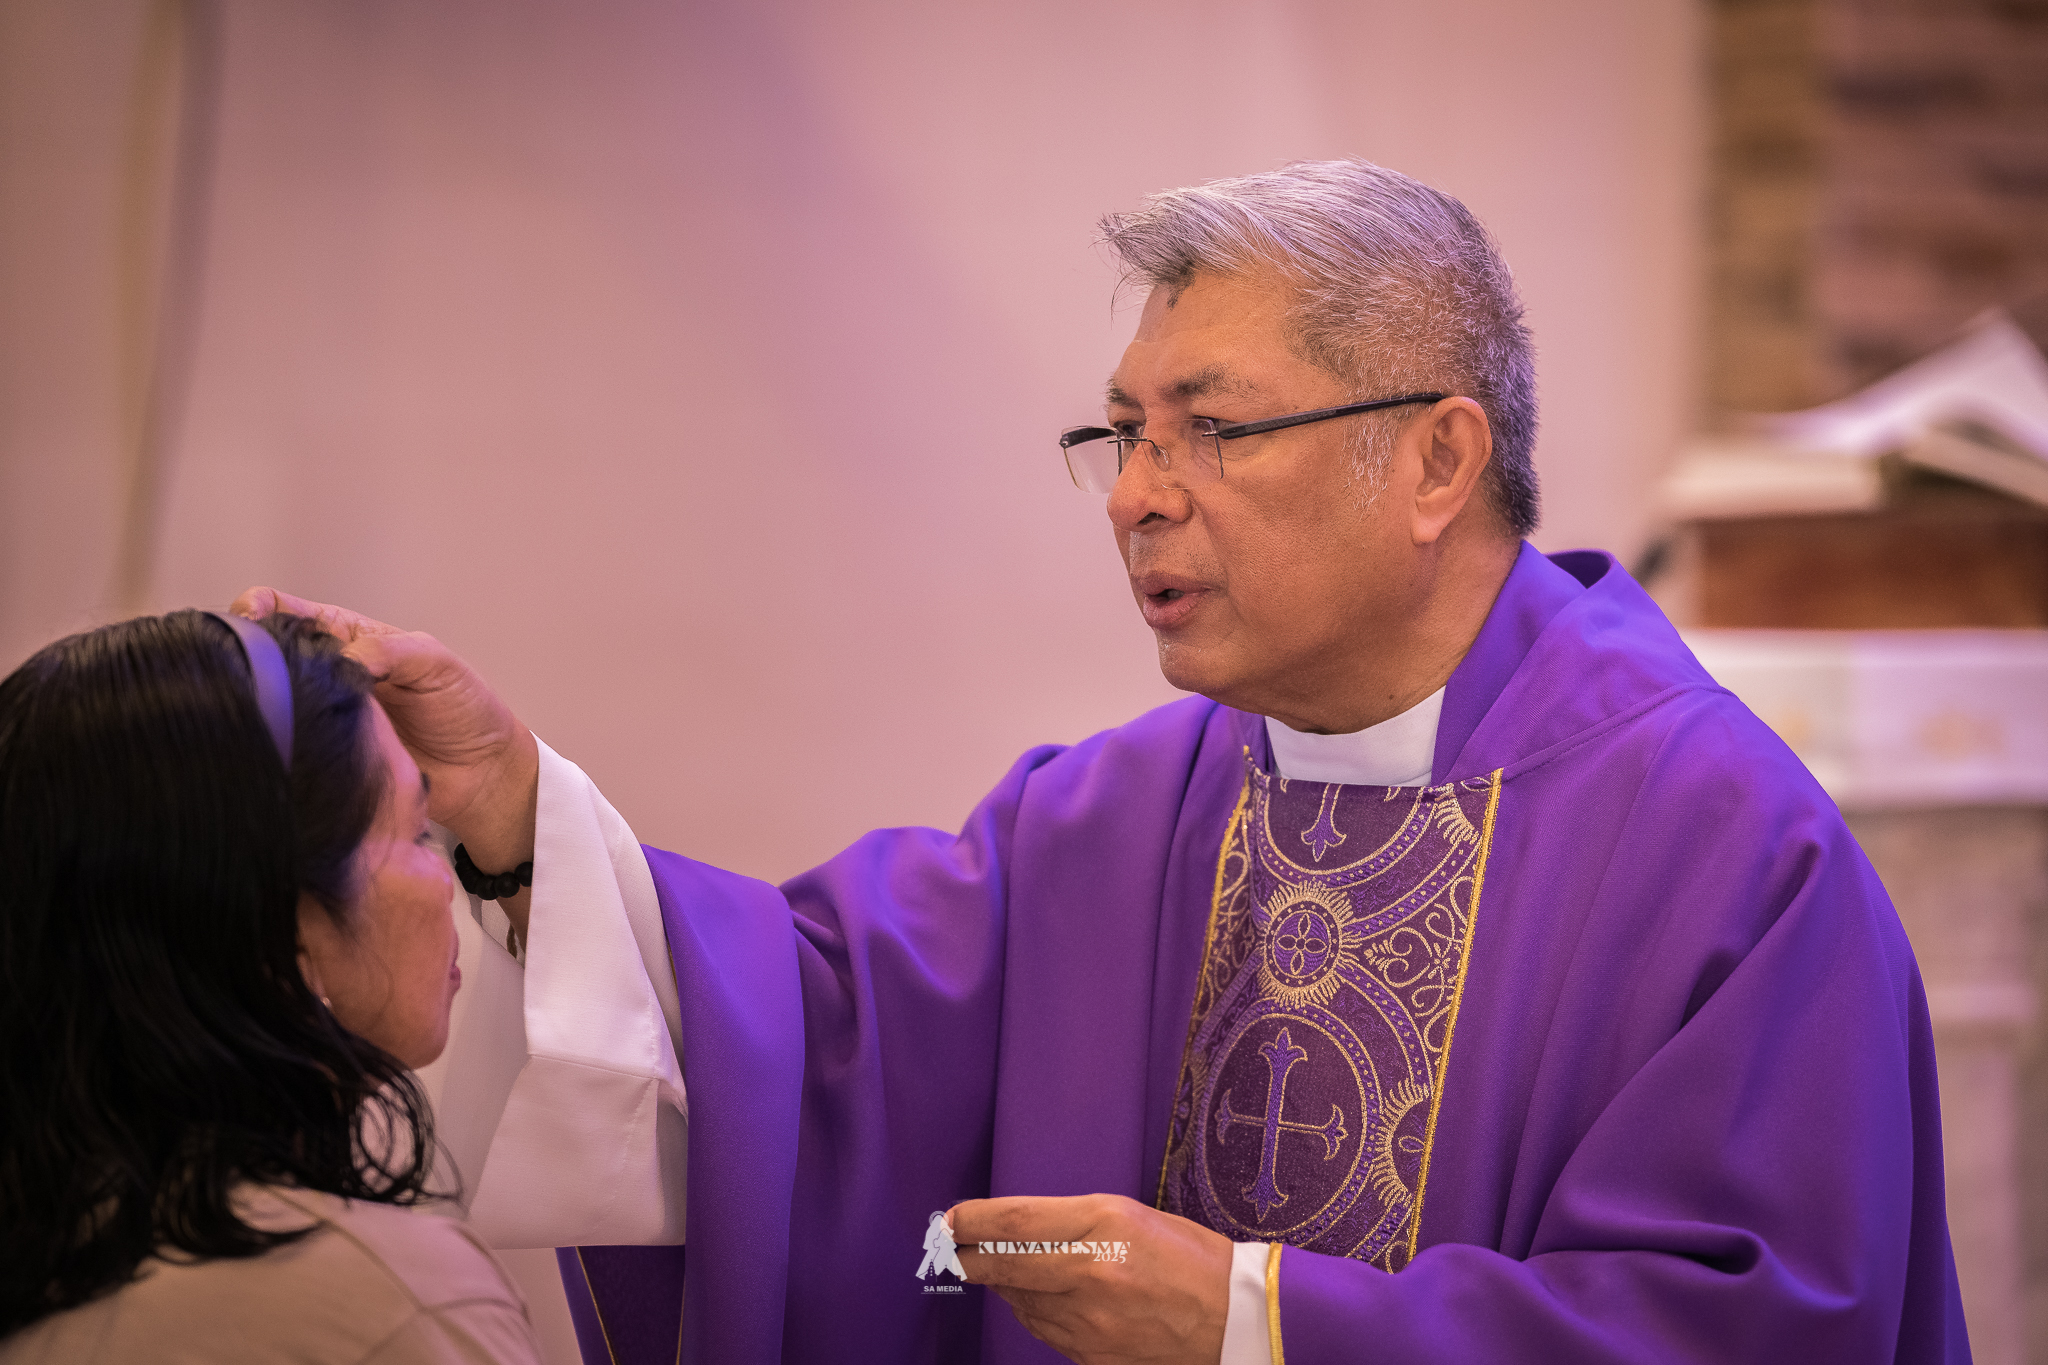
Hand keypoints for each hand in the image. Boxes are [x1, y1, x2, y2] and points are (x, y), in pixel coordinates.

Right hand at [230, 588, 538, 879]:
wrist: (483, 775)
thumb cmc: (464, 710)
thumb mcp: (435, 663)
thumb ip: (389, 651)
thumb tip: (342, 661)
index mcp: (349, 639)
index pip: (287, 612)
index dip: (260, 608)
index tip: (248, 616)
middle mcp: (326, 677)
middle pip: (266, 659)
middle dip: (247, 657)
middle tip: (245, 669)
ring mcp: (320, 720)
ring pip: (270, 705)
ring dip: (260, 704)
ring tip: (255, 706)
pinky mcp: (322, 760)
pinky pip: (288, 748)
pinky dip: (278, 745)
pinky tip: (275, 745)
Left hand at [951, 1194, 1231, 1364]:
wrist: (1234, 1318)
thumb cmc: (1187, 1257)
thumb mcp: (1129, 1216)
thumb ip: (1069, 1222)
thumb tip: (1014, 1231)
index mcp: (1104, 1225)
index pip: (1016, 1221)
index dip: (973, 1221)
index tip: (951, 1219)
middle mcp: (1091, 1273)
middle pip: (1004, 1265)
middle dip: (968, 1257)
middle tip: (948, 1249)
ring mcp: (1090, 1321)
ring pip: (1019, 1301)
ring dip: (1000, 1284)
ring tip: (994, 1269)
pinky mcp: (1092, 1355)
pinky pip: (1042, 1330)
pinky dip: (1029, 1311)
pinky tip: (1031, 1298)